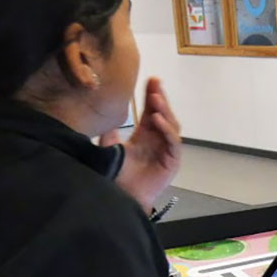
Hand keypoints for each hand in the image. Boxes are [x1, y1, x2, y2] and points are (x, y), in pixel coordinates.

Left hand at [114, 77, 180, 211]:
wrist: (122, 197)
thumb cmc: (117, 176)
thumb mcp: (109, 148)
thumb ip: (108, 132)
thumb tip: (102, 114)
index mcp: (145, 135)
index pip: (151, 111)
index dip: (151, 95)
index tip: (150, 79)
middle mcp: (158, 140)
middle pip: (164, 114)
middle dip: (160, 98)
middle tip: (155, 83)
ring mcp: (167, 151)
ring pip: (171, 125)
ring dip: (164, 111)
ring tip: (155, 99)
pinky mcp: (172, 162)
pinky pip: (173, 142)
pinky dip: (167, 130)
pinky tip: (157, 119)